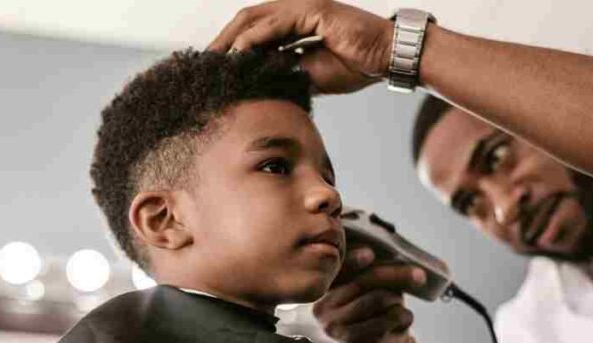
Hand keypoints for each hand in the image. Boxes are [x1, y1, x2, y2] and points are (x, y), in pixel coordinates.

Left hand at [208, 0, 392, 93]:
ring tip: (215, 61)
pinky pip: (275, 24)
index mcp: (295, 23)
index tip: (215, 69)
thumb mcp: (312, 73)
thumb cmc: (357, 65)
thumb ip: (287, 73)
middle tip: (205, 64)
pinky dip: (254, 39)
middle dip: (223, 42)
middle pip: (247, 21)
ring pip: (255, 19)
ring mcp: (303, 6)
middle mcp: (295, 10)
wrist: (387, 57)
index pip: (254, 32)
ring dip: (232, 40)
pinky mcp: (313, 10)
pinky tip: (239, 54)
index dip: (232, 48)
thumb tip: (262, 85)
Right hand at [313, 246, 426, 342]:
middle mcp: (323, 306)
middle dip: (395, 275)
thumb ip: (375, 271)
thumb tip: (395, 256)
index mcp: (324, 288)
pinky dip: (404, 317)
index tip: (370, 254)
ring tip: (399, 306)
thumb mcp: (375, 286)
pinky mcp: (353, 341)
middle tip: (418, 275)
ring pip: (378, 299)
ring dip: (397, 300)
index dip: (353, 260)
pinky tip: (402, 320)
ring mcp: (335, 325)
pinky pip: (388, 318)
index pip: (338, 269)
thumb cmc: (379, 311)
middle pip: (363, 282)